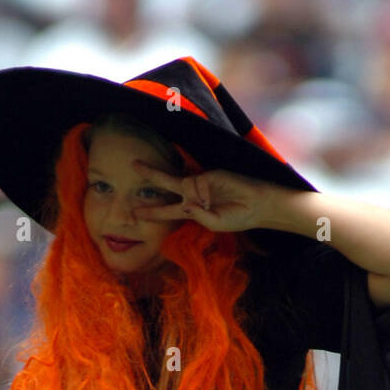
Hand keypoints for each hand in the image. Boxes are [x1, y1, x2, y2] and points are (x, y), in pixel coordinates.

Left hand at [130, 158, 276, 231]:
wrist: (256, 205)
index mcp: (192, 210)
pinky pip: (198, 182)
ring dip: (194, 197)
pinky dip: (202, 192)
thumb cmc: (237, 218)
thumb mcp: (215, 224)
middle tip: (134, 165)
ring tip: (209, 203)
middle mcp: (193, 194)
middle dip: (151, 174)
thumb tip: (186, 204)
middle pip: (167, 183)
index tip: (136, 212)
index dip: (152, 211)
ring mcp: (201, 182)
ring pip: (184, 185)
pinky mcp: (210, 174)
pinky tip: (212, 198)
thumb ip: (199, 216)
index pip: (168, 210)